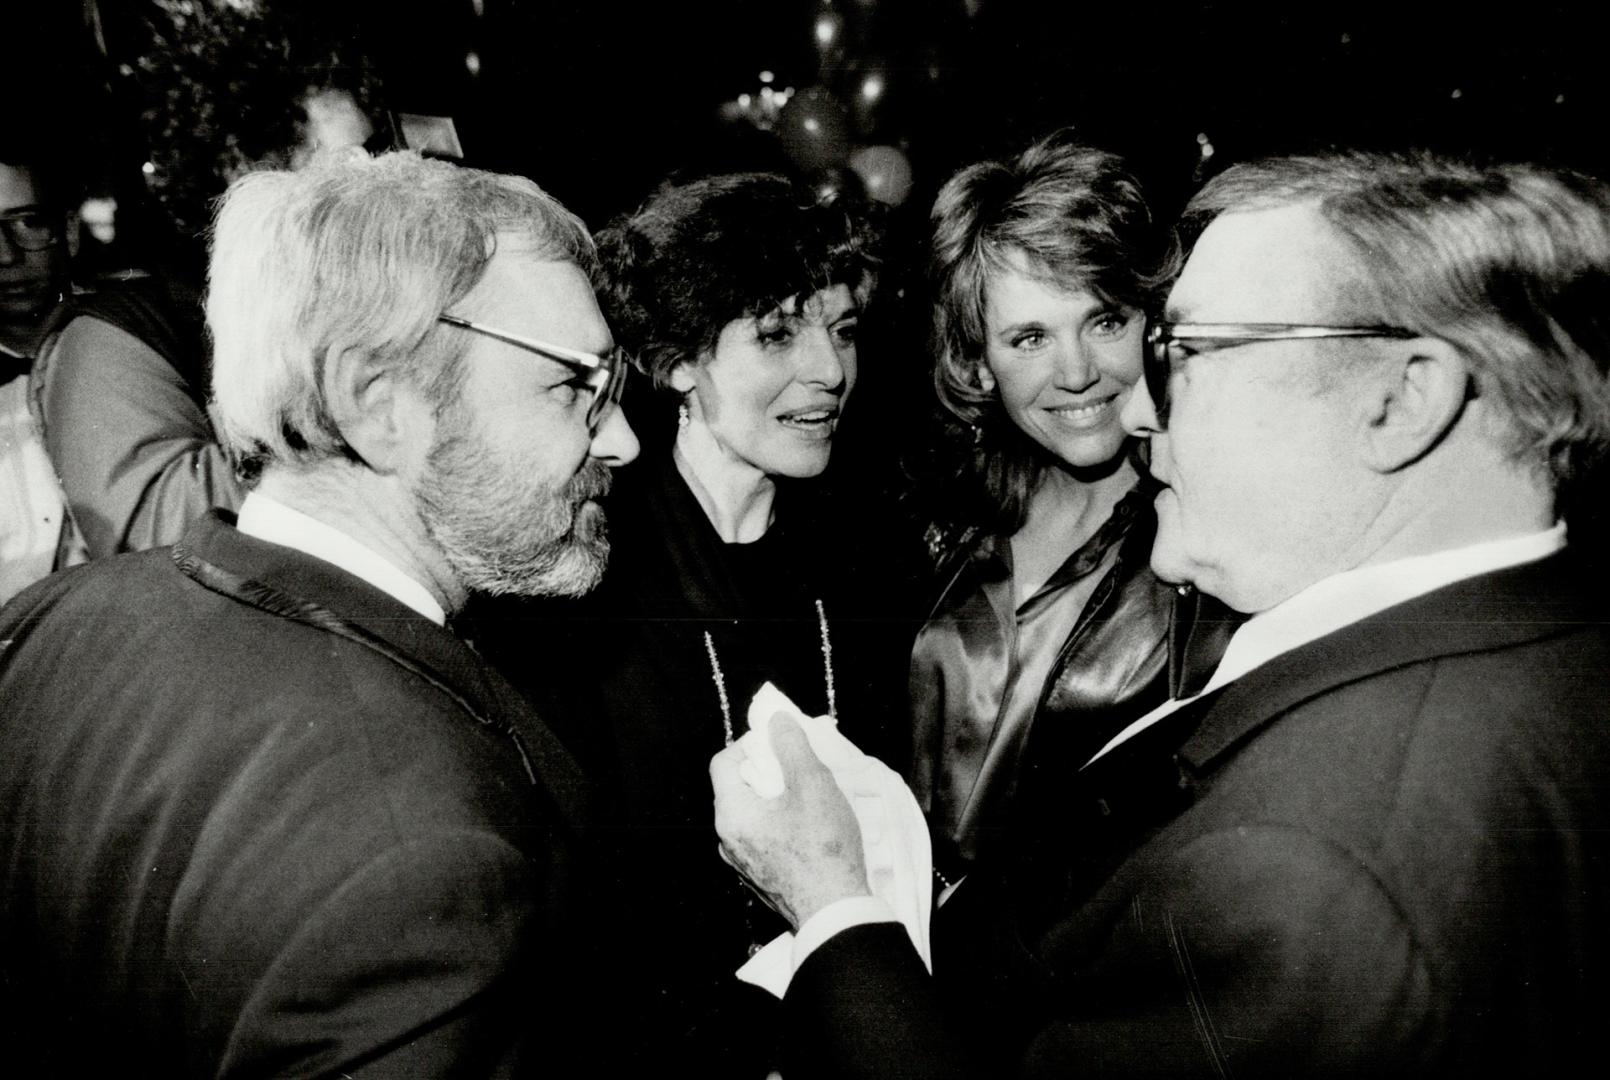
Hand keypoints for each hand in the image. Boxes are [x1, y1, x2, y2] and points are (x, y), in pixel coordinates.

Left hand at [710, 712, 870, 929]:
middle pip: (737, 787)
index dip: (750, 744)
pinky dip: (779, 822)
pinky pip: (761, 836)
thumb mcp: (813, 785)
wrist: (835, 912)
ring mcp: (742, 861)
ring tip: (808, 795)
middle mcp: (728, 839)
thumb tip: (777, 721)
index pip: (724, 762)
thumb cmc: (823, 850)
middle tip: (799, 765)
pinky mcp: (760, 876)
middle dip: (767, 769)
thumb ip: (792, 747)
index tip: (779, 742)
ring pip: (751, 813)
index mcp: (731, 814)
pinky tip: (808, 825)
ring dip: (775, 797)